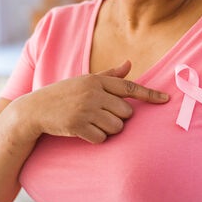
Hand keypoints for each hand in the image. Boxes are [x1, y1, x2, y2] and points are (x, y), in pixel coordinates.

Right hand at [19, 60, 168, 143]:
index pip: (130, 87)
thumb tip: (129, 63)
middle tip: (100, 115)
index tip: (166, 100)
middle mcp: (93, 93)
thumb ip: (109, 75)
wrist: (35, 110)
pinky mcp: (78, 126)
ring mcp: (85, 109)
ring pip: (116, 127)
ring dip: (108, 130)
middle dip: (118, 118)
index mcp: (97, 80)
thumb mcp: (85, 80)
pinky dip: (96, 138)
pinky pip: (101, 138)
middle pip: (126, 112)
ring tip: (92, 123)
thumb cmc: (64, 94)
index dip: (150, 95)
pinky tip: (84, 131)